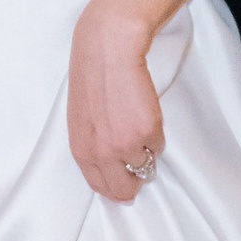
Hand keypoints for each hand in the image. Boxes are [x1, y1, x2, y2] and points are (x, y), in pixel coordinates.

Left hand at [70, 1, 165, 205]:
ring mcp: (126, 145)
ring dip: (146, 150)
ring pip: (145, 166)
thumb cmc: (92, 77)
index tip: (125, 182)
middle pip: (125, 190)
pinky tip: (144, 110)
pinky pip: (158, 145)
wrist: (108, 50)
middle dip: (135, 181)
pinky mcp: (148, 131)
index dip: (116, 188)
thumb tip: (110, 165)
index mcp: (82, 150)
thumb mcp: (81, 119)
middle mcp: (102, 153)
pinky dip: (156, 132)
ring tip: (137, 122)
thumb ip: (93, 146)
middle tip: (139, 161)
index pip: (101, 187)